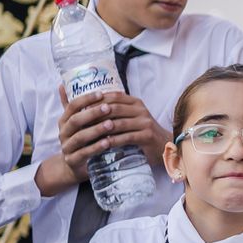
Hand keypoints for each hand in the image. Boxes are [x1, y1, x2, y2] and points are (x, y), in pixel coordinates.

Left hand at [57, 85, 171, 166]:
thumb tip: (87, 104)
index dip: (96, 100)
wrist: (163, 146)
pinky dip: (112, 141)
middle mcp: (141, 110)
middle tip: (79, 122)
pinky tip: (101, 145)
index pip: (113, 96)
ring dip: (101, 129)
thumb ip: (114, 111)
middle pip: (114, 108)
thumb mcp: (130, 117)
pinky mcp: (147, 136)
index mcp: (135, 102)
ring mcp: (145, 122)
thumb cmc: (141, 132)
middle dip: (95, 115)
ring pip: (118, 123)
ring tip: (87, 134)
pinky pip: (126, 137)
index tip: (80, 107)